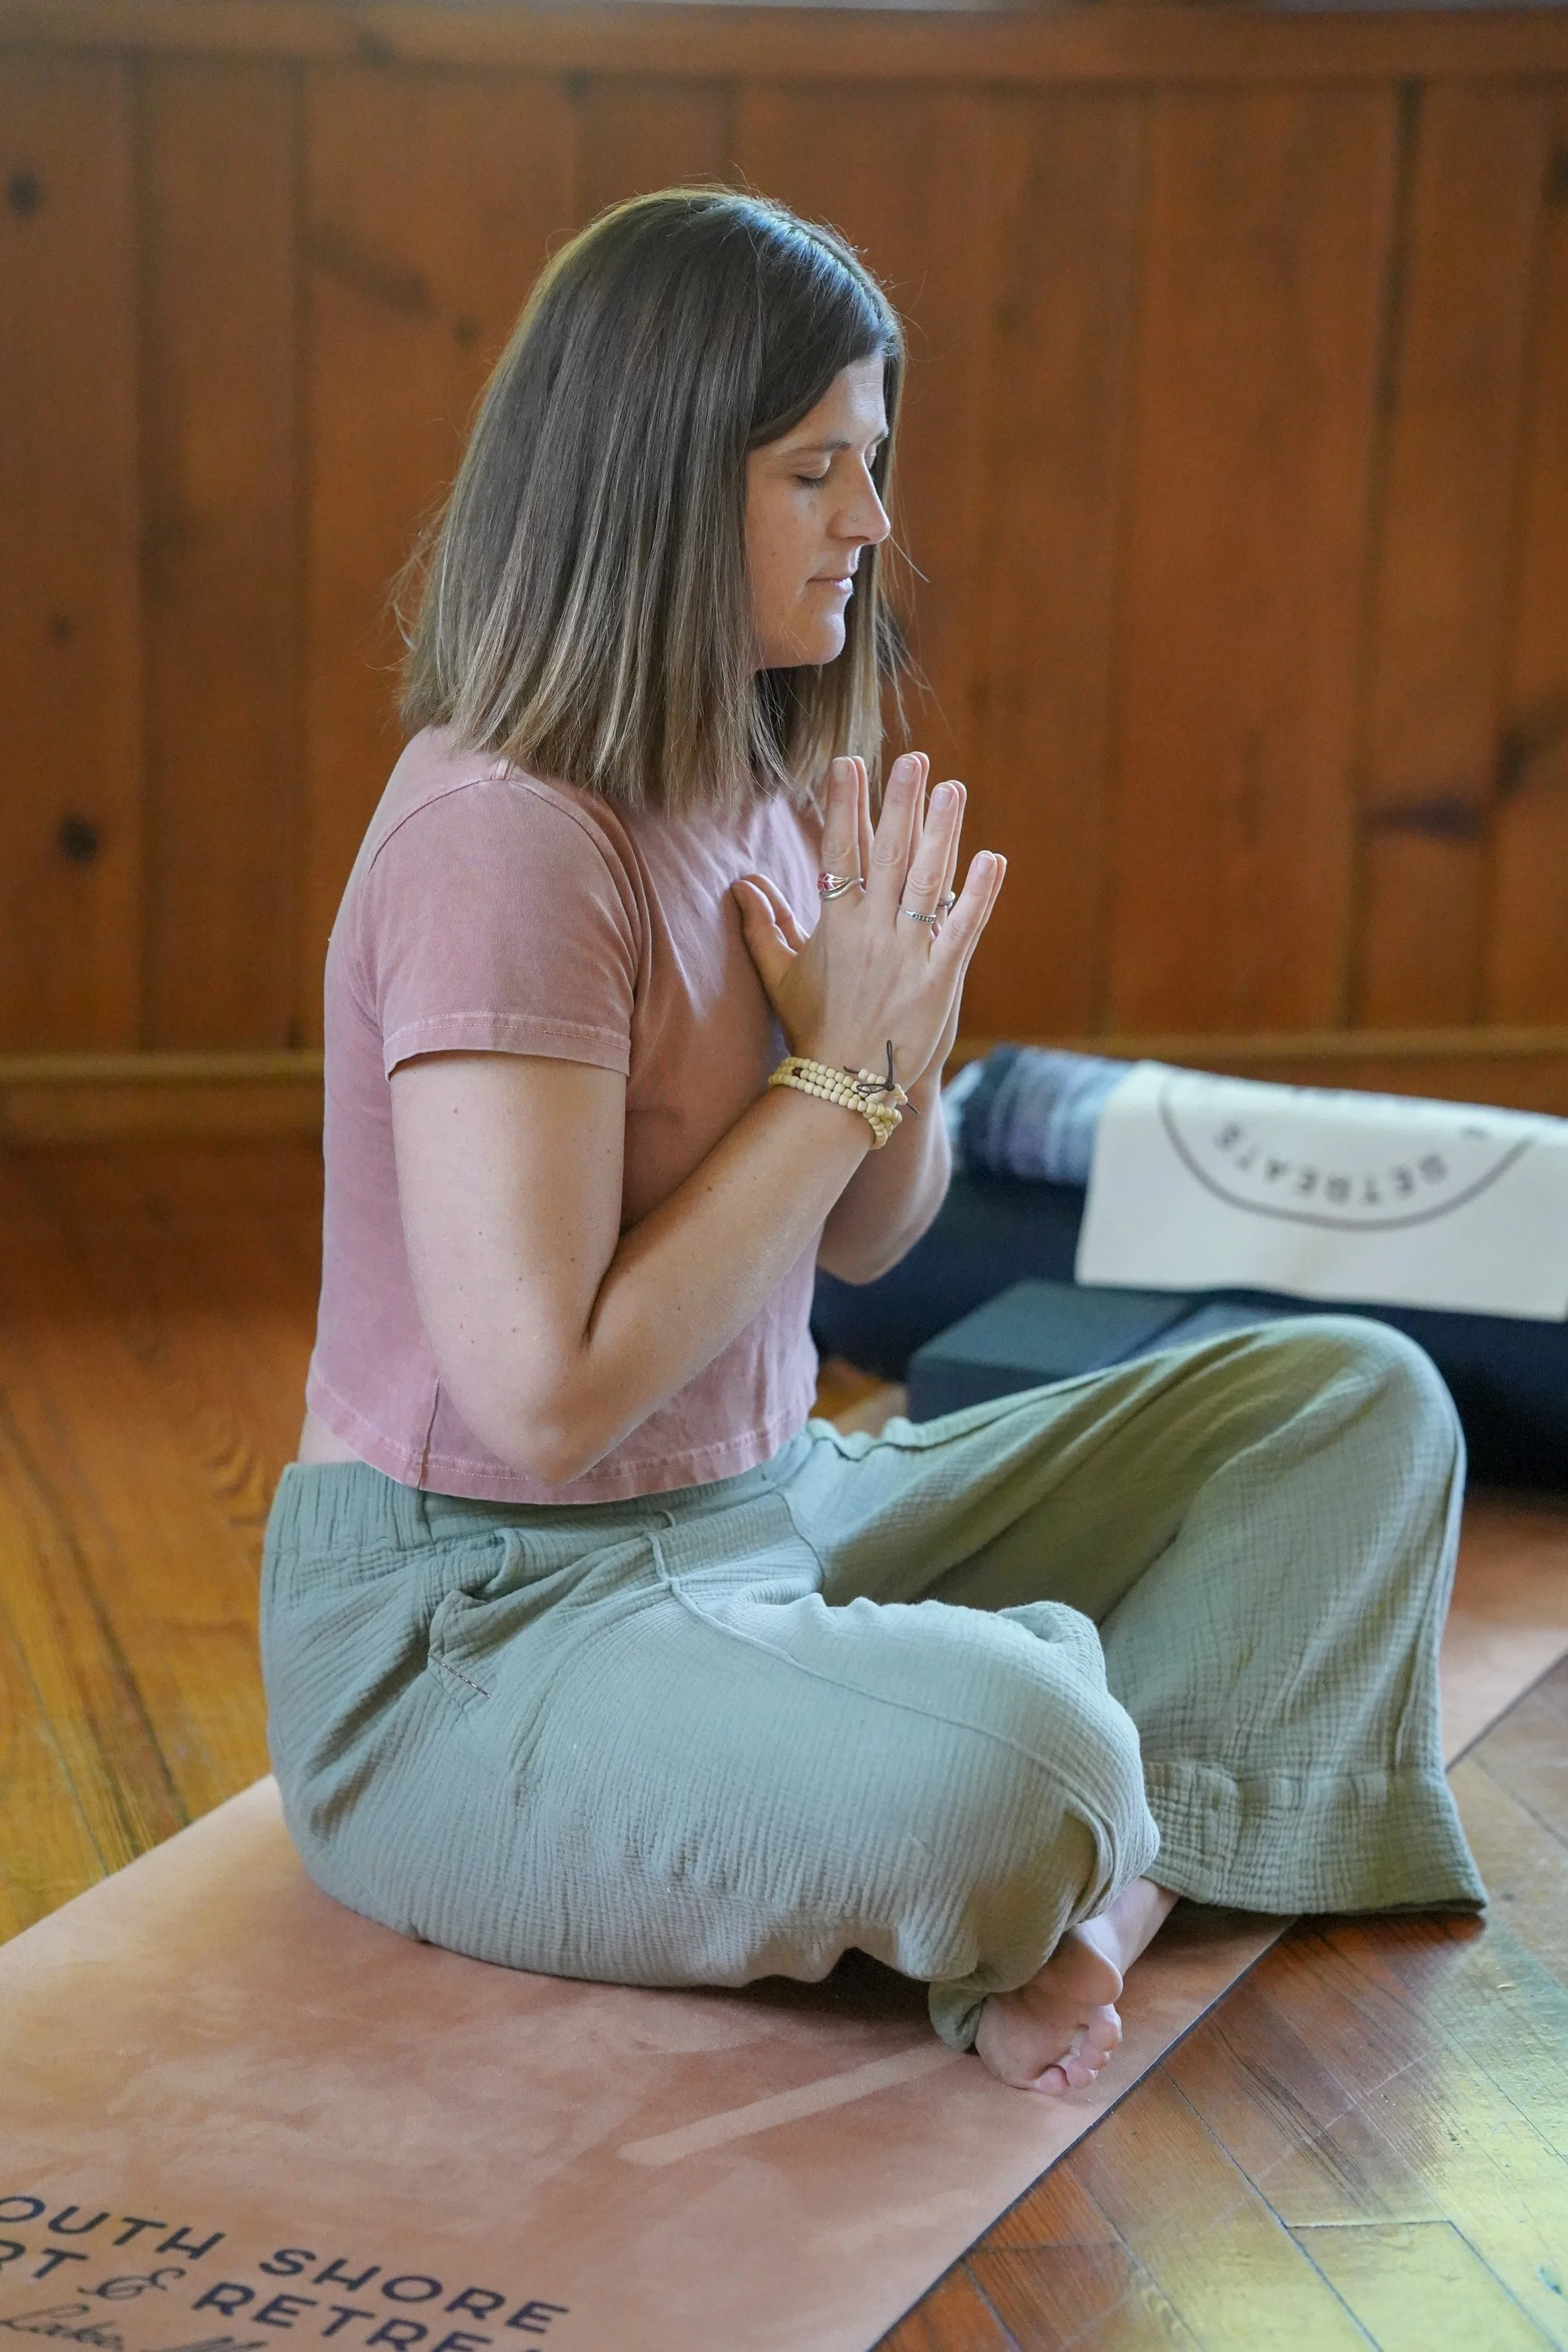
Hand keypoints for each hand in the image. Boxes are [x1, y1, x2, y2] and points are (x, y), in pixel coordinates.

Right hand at [733, 752, 1005, 1096]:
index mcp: (834, 924)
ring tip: (952, 788)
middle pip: (885, 855)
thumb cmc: (814, 1028)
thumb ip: (763, 925)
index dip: (844, 805)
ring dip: (941, 833)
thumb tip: (741, 883)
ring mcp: (907, 955)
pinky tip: (992, 858)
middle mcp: (871, 932)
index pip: (838, 851)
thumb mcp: (781, 974)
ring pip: (926, 881)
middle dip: (898, 804)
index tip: (848, 762)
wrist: (844, 1085)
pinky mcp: (939, 981)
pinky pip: (962, 929)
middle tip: (911, 758)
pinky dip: (978, 895)